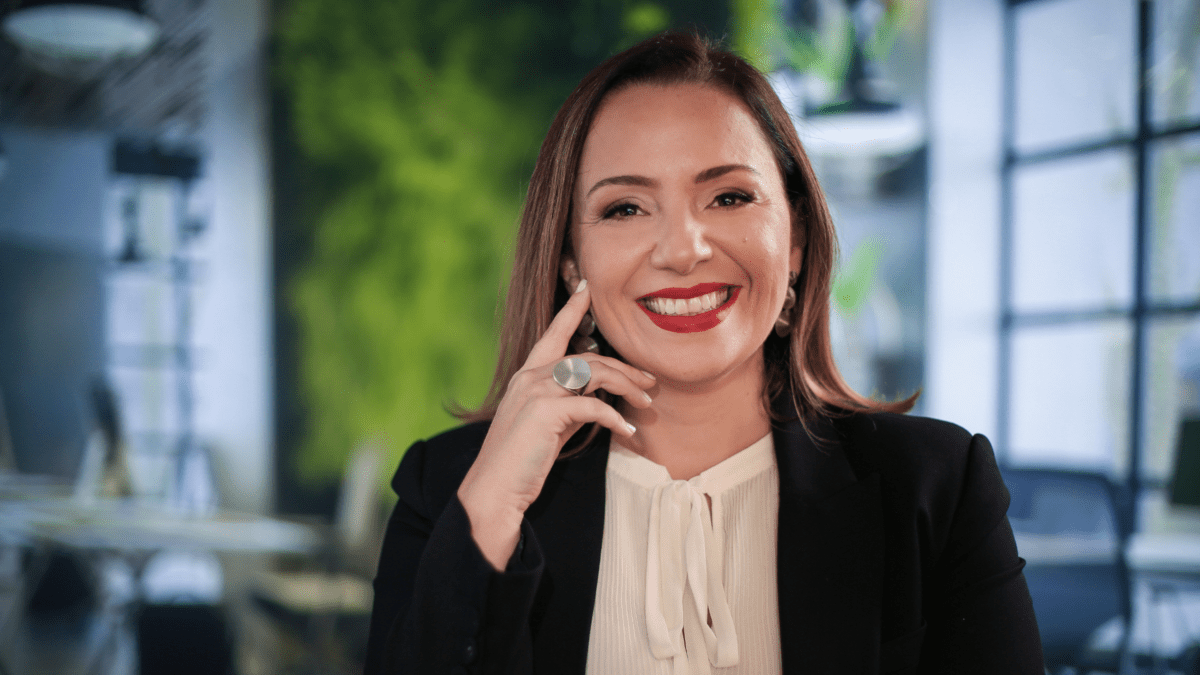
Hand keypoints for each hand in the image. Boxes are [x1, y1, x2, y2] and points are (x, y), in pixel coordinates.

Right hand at [457, 280, 655, 569]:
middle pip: (587, 358)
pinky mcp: (546, 412)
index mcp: (526, 375)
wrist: (494, 489)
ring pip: (594, 375)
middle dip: (623, 367)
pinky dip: (615, 418)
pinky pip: (593, 406)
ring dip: (627, 387)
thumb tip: (596, 397)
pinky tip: (628, 431)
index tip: (587, 288)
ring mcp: (536, 391)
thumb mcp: (546, 425)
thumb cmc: (521, 461)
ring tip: (646, 403)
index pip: (552, 333)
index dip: (571, 310)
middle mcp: (530, 376)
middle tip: (649, 381)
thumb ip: (566, 404)